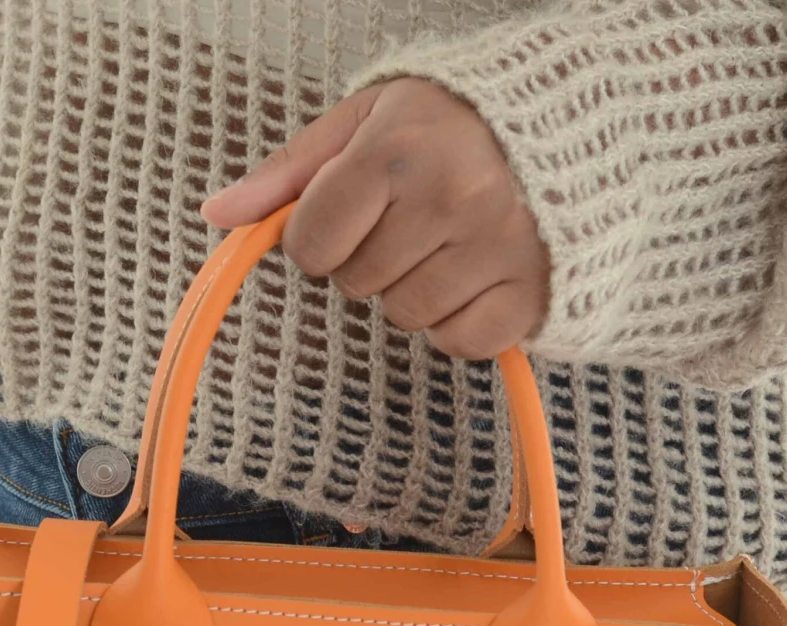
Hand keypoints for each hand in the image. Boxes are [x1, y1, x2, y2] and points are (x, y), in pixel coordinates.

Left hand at [200, 77, 549, 360]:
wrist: (568, 120)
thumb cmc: (451, 121)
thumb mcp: (364, 123)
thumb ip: (289, 174)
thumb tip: (219, 216)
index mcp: (399, 152)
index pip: (312, 244)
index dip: (319, 238)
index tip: (349, 214)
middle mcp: (452, 199)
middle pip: (357, 285)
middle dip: (370, 259)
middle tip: (411, 219)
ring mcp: (497, 250)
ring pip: (406, 317)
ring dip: (413, 291)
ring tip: (446, 242)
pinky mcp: (530, 293)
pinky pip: (458, 343)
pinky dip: (457, 322)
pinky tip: (472, 278)